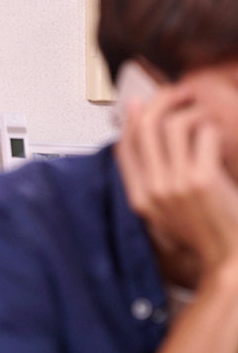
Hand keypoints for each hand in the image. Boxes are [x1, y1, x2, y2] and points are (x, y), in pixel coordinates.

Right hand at [116, 85, 237, 272]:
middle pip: (146, 128)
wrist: (232, 260)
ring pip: (173, 125)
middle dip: (162, 101)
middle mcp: (153, 189)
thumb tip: (142, 144)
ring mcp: (176, 184)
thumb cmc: (208, 235)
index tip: (139, 103)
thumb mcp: (167, 213)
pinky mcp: (201, 180)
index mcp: (140, 199)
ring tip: (204, 114)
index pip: (124, 147)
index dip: (130, 119)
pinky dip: (213, 127)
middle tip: (180, 93)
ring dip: (192, 111)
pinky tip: (219, 134)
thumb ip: (153, 182)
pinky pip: (202, 134)